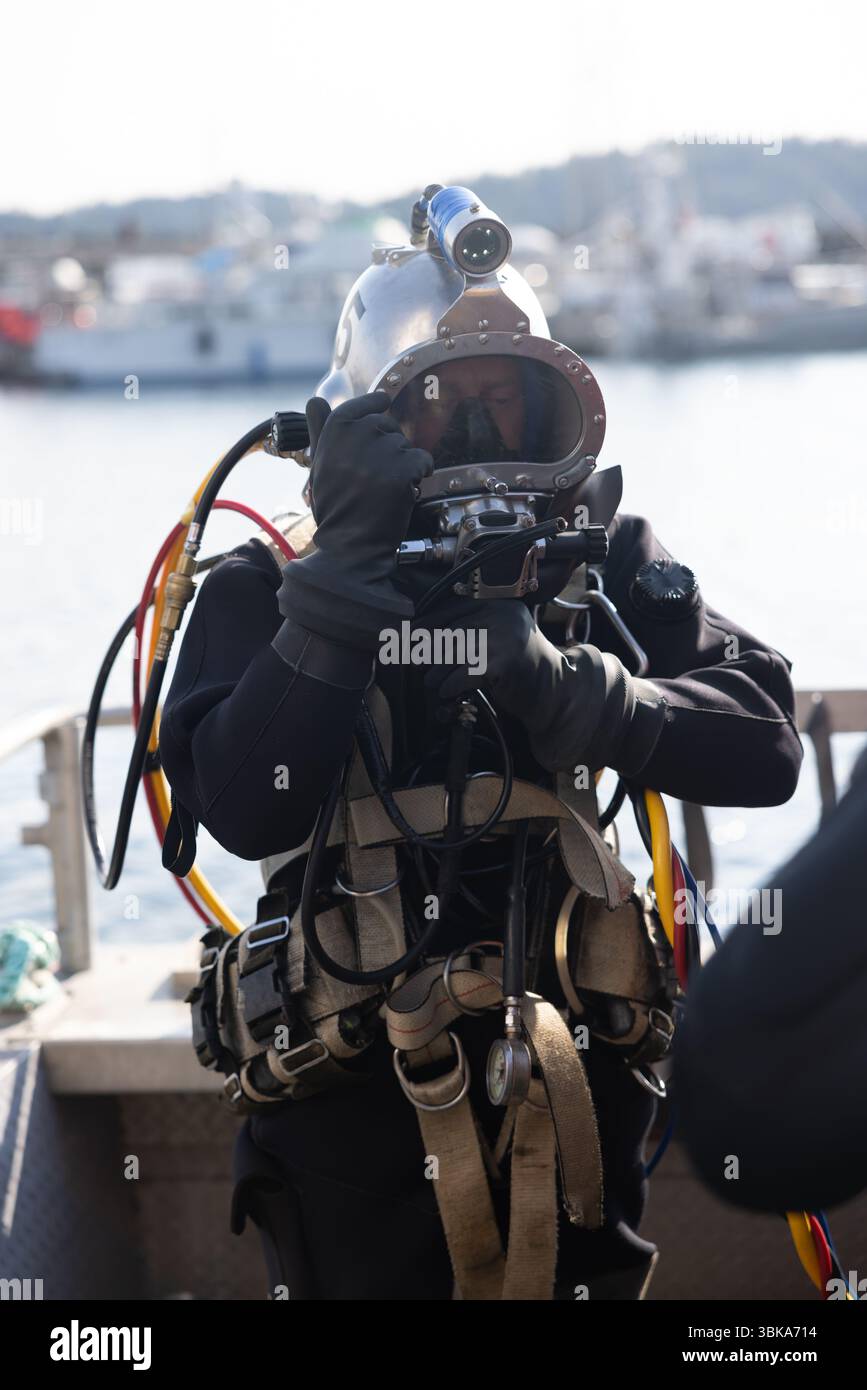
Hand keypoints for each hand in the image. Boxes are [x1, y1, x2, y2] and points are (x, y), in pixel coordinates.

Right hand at [306, 392, 432, 582]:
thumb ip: (320, 431)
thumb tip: (316, 400)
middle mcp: (355, 438)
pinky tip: (405, 489)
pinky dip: (420, 474)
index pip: (357, 407)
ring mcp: (379, 453)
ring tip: (385, 487)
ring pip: (405, 444)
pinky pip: (422, 459)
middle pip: (386, 425)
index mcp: (332, 434)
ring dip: (402, 463)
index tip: (383, 400)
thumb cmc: (335, 508)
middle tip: (377, 474)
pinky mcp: (401, 470)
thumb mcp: (320, 465)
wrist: (350, 546)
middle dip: (388, 445)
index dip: (372, 402)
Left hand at [419, 597, 664, 773]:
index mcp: (499, 603)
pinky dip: (451, 685)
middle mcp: (502, 614)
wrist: (554, 689)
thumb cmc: (520, 666)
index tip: (410, 635)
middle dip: (430, 652)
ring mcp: (503, 637)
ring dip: (437, 672)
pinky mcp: (501, 662)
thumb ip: (469, 631)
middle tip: (417, 666)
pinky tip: (448, 692)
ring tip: (432, 681)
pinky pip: (463, 673)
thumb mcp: (496, 639)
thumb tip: (421, 631)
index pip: (453, 609)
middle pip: (450, 632)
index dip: (428, 624)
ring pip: (454, 653)